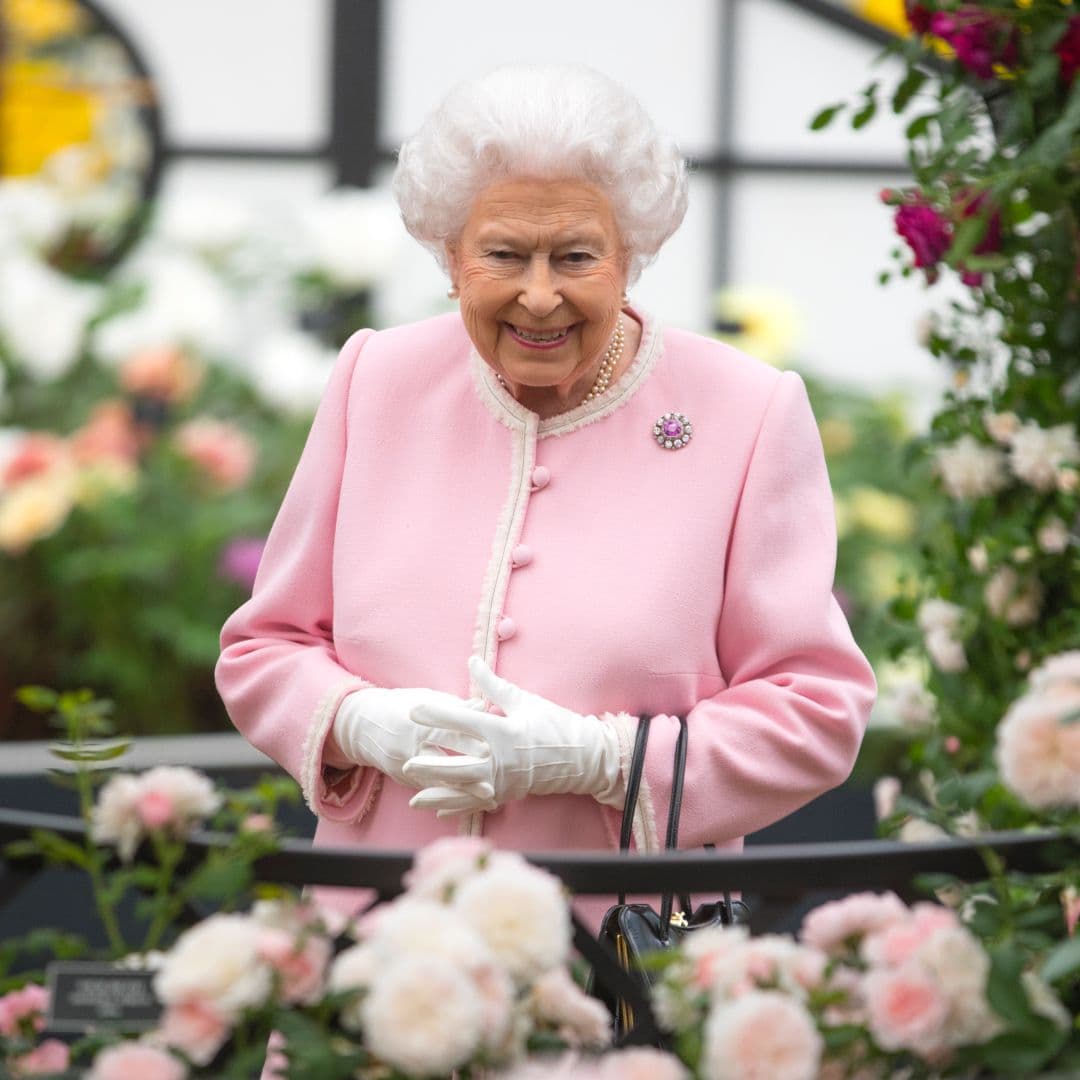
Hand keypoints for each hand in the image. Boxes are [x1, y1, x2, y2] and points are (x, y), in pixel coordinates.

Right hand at [331, 686, 485, 790]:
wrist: (363, 725)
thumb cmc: (401, 706)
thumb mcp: (425, 700)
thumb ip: (454, 707)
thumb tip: (482, 706)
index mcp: (415, 723)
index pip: (443, 734)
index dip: (465, 742)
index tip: (489, 750)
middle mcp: (409, 747)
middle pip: (440, 764)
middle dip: (465, 775)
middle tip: (491, 785)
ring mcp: (404, 767)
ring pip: (436, 784)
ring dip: (462, 793)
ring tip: (489, 799)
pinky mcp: (404, 781)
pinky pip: (429, 792)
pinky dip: (451, 798)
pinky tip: (474, 803)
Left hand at [403, 656, 620, 815]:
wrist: (584, 758)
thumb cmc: (556, 725)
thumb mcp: (525, 700)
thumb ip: (494, 685)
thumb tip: (472, 661)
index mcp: (504, 732)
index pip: (463, 722)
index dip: (437, 714)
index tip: (415, 710)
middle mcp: (502, 761)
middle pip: (458, 765)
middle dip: (431, 764)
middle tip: (406, 762)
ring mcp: (505, 782)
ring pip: (464, 791)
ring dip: (438, 794)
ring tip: (413, 798)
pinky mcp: (508, 794)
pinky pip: (477, 804)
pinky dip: (457, 807)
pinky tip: (439, 810)